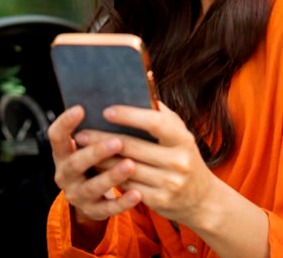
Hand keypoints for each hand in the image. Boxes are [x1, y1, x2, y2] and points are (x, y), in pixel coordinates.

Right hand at [46, 105, 142, 223]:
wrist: (94, 196)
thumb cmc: (98, 158)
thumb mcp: (93, 143)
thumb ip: (102, 125)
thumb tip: (127, 98)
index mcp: (63, 152)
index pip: (56, 136)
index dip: (66, 123)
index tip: (81, 108)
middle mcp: (65, 174)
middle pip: (75, 163)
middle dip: (96, 152)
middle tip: (118, 142)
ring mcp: (77, 194)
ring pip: (92, 187)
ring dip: (111, 176)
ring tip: (131, 165)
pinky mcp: (93, 210)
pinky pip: (108, 209)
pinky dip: (122, 202)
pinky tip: (137, 193)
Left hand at [76, 101, 219, 227]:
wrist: (202, 198)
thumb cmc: (184, 156)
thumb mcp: (180, 134)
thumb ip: (161, 112)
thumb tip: (142, 80)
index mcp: (183, 139)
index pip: (155, 123)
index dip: (130, 116)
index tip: (106, 111)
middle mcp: (179, 161)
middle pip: (133, 147)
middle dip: (103, 139)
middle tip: (81, 133)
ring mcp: (170, 183)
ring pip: (125, 168)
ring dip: (100, 159)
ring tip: (83, 150)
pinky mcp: (159, 201)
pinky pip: (127, 187)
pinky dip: (109, 176)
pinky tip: (96, 169)